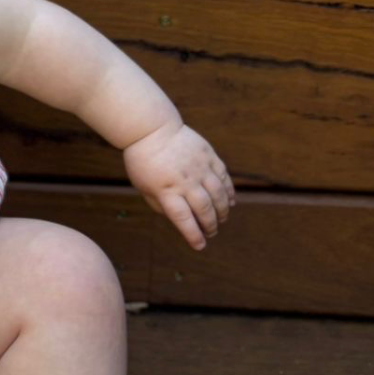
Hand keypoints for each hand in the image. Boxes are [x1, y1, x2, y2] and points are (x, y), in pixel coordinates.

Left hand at [123, 120, 234, 250]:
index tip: (200, 245)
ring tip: (221, 219)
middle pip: (204, 208)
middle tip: (212, 233)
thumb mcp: (144, 187)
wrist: (152, 129)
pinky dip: (229, 192)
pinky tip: (230, 201)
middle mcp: (185, 180)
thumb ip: (161, 205)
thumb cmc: (143, 161)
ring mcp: (199, 167)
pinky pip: (224, 177)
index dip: (193, 235)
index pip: (183, 219)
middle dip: (210, 225)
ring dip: (223, 211)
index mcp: (166, 190)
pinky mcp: (209, 156)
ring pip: (218, 194)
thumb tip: (179, 220)